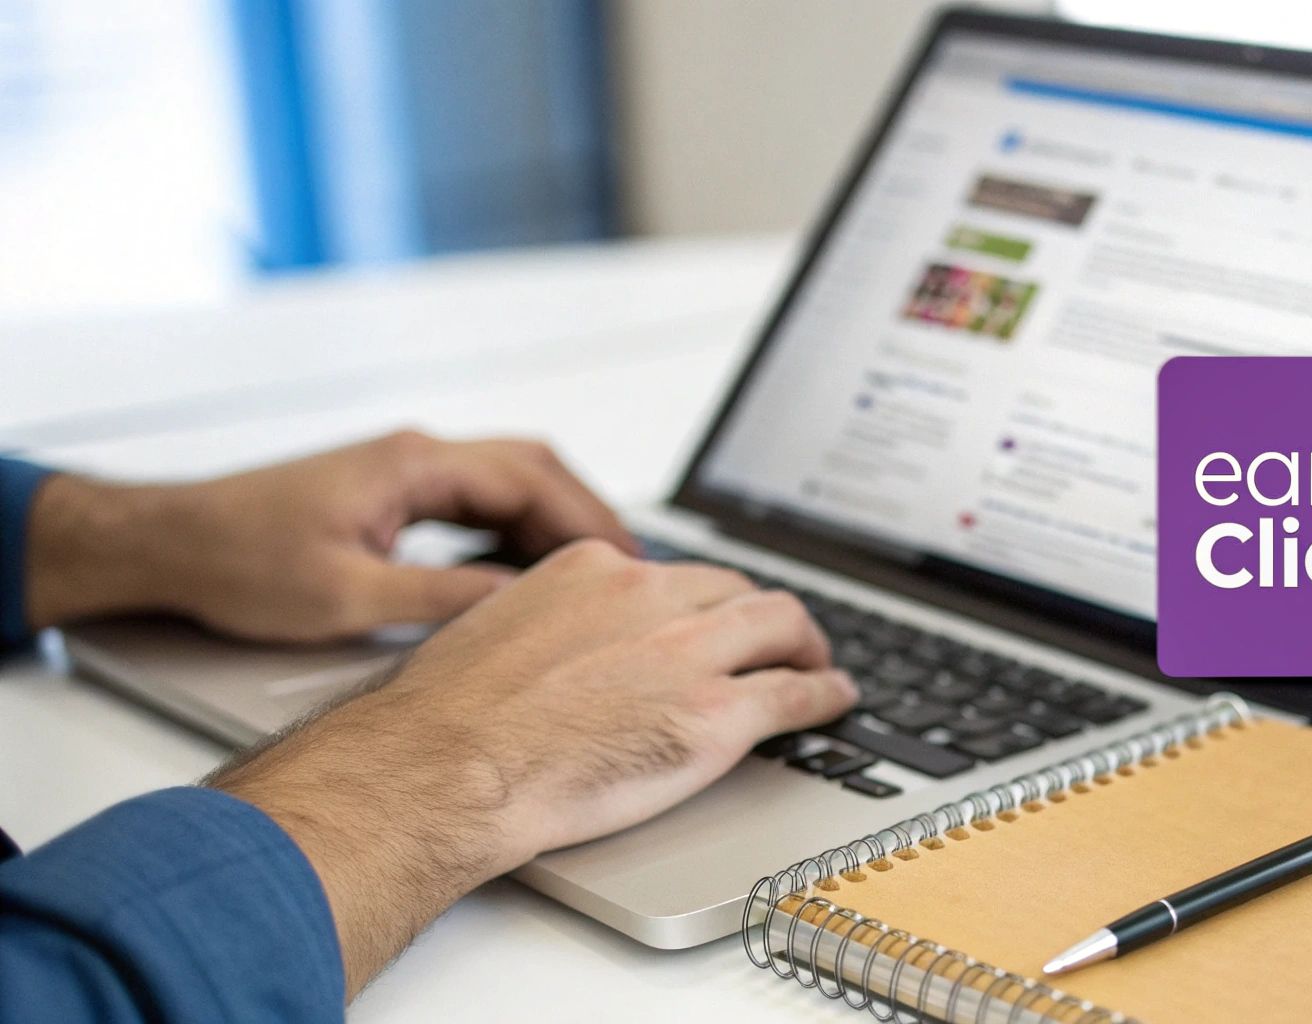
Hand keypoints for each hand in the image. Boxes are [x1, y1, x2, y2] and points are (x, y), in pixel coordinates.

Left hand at [25, 430, 638, 640]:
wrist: (172, 542)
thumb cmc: (238, 560)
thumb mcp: (348, 597)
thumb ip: (442, 600)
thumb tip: (520, 607)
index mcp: (412, 465)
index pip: (529, 478)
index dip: (588, 520)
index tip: (629, 560)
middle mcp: (416, 455)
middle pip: (532, 470)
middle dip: (588, 517)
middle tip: (632, 568)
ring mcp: (406, 470)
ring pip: (509, 483)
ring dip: (556, 522)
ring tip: (598, 574)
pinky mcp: (394, 492)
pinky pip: (479, 503)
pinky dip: (519, 531)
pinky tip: (533, 571)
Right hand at [208, 540, 856, 996]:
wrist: (445, 769)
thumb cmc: (449, 718)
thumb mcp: (496, 629)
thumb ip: (550, 623)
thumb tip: (562, 644)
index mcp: (594, 570)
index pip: (676, 573)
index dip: (707, 600)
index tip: (716, 615)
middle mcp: (649, 597)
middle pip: (737, 591)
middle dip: (764, 616)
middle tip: (779, 640)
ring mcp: (689, 654)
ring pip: (779, 626)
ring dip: (807, 645)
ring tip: (817, 665)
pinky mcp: (716, 716)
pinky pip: (795, 694)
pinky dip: (827, 694)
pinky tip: (837, 700)